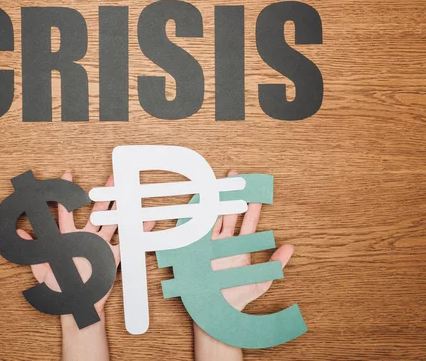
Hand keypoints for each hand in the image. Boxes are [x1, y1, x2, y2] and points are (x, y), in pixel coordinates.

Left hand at [16, 172, 155, 315]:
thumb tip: (18, 232)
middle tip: (112, 178)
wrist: (76, 305)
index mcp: (67, 237)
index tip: (67, 175)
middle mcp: (85, 237)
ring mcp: (100, 245)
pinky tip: (145, 222)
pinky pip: (126, 242)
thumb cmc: (57, 287)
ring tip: (130, 194)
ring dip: (121, 209)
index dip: (66, 192)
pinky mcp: (112, 256)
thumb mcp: (42, 267)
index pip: (65, 210)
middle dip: (103, 194)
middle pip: (96, 210)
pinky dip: (137, 232)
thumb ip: (32, 249)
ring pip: (112, 222)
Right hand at [193, 170, 294, 359]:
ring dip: (216, 200)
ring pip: (213, 217)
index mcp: (241, 247)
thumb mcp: (260, 282)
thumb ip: (274, 264)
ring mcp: (210, 245)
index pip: (247, 221)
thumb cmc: (237, 299)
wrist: (216, 313)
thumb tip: (290, 247)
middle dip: (232, 194)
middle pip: (229, 213)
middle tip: (236, 175)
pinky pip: (197, 230)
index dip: (252, 205)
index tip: (257, 189)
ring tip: (219, 183)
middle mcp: (225, 243)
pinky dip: (198, 216)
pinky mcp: (198, 250)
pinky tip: (200, 203)